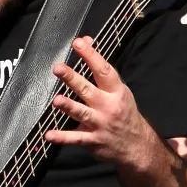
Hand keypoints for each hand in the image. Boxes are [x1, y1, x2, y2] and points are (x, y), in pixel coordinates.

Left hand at [45, 36, 151, 165]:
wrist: (137, 145)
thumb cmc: (124, 113)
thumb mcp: (119, 90)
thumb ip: (101, 69)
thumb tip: (87, 41)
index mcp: (116, 92)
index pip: (103, 70)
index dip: (91, 55)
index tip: (79, 43)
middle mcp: (108, 106)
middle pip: (88, 90)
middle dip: (72, 79)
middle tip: (58, 68)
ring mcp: (100, 124)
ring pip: (82, 113)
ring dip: (69, 106)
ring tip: (57, 100)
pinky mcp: (92, 141)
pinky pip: (75, 139)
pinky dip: (62, 138)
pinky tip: (49, 135)